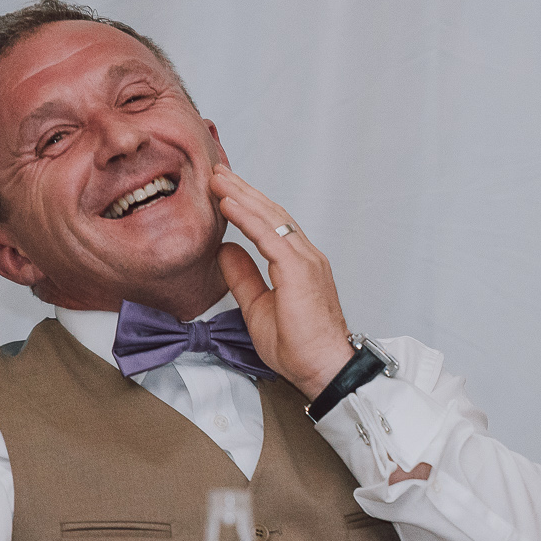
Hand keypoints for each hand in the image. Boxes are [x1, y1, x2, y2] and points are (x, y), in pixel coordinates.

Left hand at [210, 164, 355, 398]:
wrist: (323, 368)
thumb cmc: (299, 347)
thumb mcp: (257, 307)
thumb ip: (243, 276)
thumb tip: (226, 250)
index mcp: (298, 265)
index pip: (271, 225)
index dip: (247, 205)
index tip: (223, 189)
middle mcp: (306, 256)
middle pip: (272, 213)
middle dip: (243, 190)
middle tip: (217, 171)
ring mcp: (306, 260)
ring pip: (271, 218)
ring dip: (242, 195)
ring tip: (217, 179)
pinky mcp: (300, 270)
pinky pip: (269, 236)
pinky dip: (247, 217)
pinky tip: (228, 204)